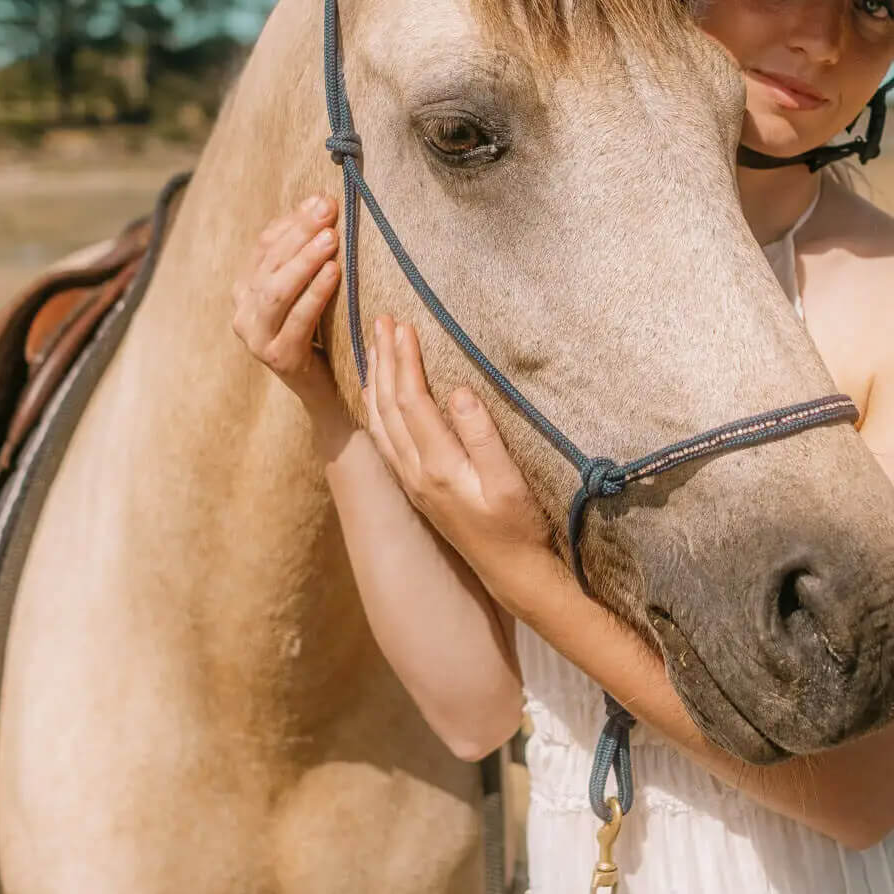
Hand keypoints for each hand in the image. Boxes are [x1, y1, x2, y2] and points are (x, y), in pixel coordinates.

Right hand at [232, 194, 345, 424]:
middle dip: (299, 234)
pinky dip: (315, 293)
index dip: (292, 221)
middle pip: (269, 264)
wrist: (326, 388)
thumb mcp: (311, 287)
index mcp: (246, 289)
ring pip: (275, 291)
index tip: (321, 199)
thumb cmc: (323, 331)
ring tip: (330, 239)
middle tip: (328, 210)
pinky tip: (334, 273)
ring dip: (304, 261)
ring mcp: (257, 337)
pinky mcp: (278, 358)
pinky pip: (297, 320)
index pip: (265, 245)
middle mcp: (244, 312)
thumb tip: (321, 201)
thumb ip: (309, 252)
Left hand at [364, 315, 560, 594]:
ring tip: (374, 346)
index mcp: (437, 466)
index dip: (405, 361)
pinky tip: (376, 394)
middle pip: (388, 406)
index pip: (412, 401)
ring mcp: (411, 482)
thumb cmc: (519, 527)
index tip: (404, 325)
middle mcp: (415, 473)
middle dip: (384, 360)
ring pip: (380, 422)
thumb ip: (483, 436)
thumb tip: (458, 392)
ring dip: (375, 380)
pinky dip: (375, 408)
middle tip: (381, 320)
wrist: (512, 573)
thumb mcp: (510, 482)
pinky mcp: (416, 488)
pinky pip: (383, 439)